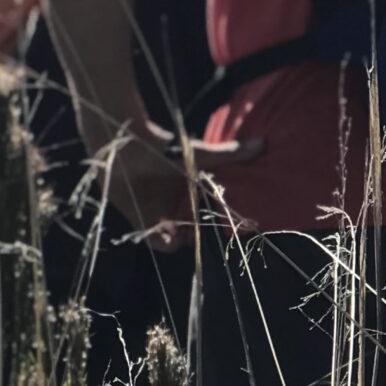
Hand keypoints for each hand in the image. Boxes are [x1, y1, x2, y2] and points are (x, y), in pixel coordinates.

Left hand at [92, 122, 261, 246]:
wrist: (123, 146)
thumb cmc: (162, 149)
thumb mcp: (199, 156)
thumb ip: (229, 154)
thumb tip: (262, 144)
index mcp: (188, 190)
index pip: (207, 213)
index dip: (216, 223)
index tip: (230, 230)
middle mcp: (173, 202)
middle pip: (191, 228)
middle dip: (198, 234)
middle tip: (202, 232)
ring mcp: (155, 211)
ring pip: (173, 237)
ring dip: (180, 239)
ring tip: (183, 232)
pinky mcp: (137, 218)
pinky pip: (152, 240)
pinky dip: (161, 241)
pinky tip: (168, 233)